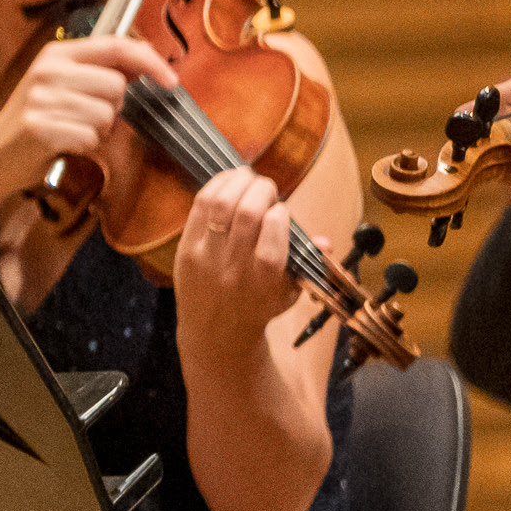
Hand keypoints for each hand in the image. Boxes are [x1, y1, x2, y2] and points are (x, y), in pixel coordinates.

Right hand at [0, 31, 164, 220]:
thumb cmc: (37, 120)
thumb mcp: (64, 84)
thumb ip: (102, 70)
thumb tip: (147, 60)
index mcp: (56, 53)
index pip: (116, 46)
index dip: (149, 61)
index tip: (170, 79)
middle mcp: (47, 70)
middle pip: (116, 85)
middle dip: (113, 107)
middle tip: (87, 114)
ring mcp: (41, 98)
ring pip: (107, 114)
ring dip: (98, 129)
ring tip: (72, 128)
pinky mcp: (40, 127)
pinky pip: (91, 137)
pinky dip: (85, 145)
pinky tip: (65, 142)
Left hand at [170, 156, 301, 341]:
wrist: (215, 333)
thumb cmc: (259, 305)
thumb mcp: (290, 292)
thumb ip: (308, 264)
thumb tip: (325, 242)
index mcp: (265, 279)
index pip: (274, 234)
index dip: (280, 212)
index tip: (281, 211)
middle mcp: (234, 268)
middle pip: (247, 213)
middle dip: (262, 189)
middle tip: (267, 188)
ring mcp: (206, 258)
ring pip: (220, 205)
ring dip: (237, 181)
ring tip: (247, 177)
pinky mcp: (185, 250)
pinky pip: (199, 207)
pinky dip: (215, 186)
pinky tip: (228, 181)